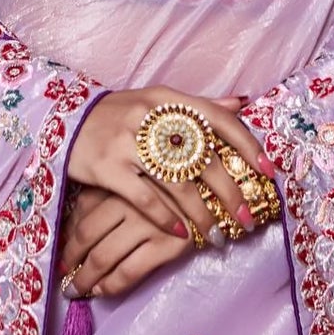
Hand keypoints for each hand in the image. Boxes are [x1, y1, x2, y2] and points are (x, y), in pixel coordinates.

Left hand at [59, 182, 189, 298]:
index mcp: (120, 183)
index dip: (68, 241)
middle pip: (87, 236)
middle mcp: (130, 201)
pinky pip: (129, 272)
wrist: (216, 195)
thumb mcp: (133, 184)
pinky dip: (111, 285)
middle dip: (72, 262)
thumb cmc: (169, 190)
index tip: (62, 257)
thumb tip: (71, 229)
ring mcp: (148, 224)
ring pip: (104, 257)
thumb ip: (103, 199)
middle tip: (65, 278)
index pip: (82, 215)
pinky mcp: (168, 245)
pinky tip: (102, 291)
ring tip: (77, 290)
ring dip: (86, 279)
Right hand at [66, 86, 273, 246]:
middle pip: (203, 158)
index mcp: (168, 99)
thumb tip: (243, 102)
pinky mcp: (107, 167)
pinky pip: (144, 198)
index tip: (267, 171)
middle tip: (248, 218)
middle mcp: (151, 116)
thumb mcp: (157, 101)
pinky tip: (182, 235)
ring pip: (178, 184)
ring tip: (219, 236)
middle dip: (231, 193)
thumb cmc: (121, 115)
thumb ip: (199, 105)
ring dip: (203, 215)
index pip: (218, 119)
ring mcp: (128, 142)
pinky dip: (166, 219)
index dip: (247, 144)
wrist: (66, 120)